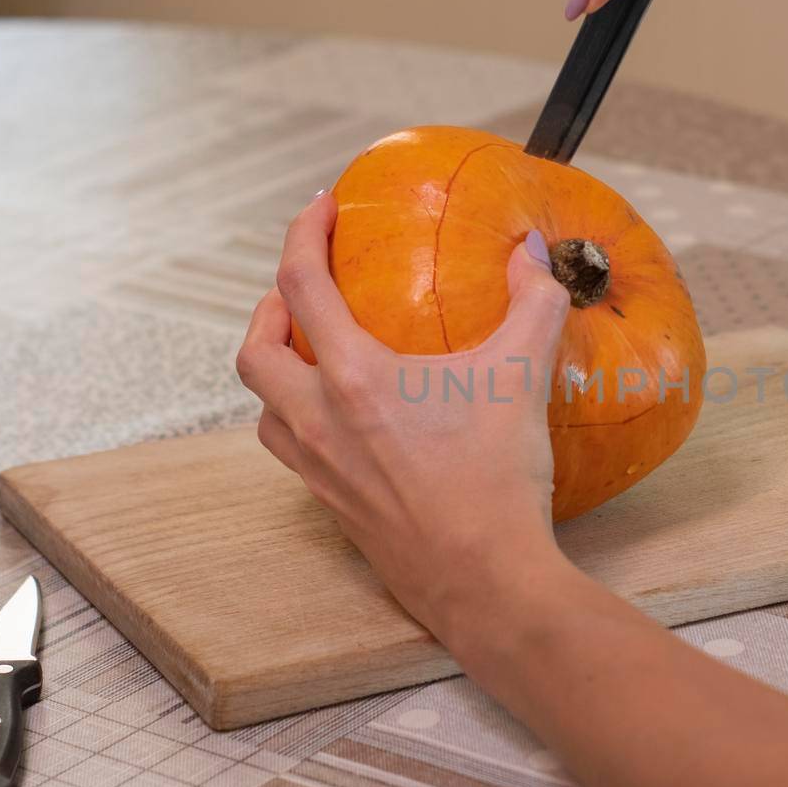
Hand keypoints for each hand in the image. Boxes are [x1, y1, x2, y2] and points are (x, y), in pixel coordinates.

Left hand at [234, 190, 574, 633]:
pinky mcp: (333, 507)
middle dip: (268, 310)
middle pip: (254, 352)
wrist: (484, 579)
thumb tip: (532, 251)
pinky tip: (347, 421)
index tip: (322, 207)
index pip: (301, 285)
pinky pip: (293, 450)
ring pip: (264, 408)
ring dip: (276, 371)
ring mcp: (319, 469)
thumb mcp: (522, 376)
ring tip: (314, 355)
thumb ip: (533, 301)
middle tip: (305, 291)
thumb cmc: (497, 479)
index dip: (303, 233)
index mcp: (353, 378)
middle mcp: (318, 420)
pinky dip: (301, 419)